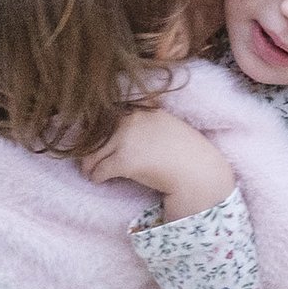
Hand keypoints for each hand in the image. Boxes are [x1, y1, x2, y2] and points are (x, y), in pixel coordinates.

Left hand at [80, 107, 236, 220]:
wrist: (199, 173)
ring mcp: (127, 139)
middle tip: (88, 159)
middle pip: (95, 133)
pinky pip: (99, 170)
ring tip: (91, 171)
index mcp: (142, 108)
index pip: (107, 113)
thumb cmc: (186, 154)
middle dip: (90, 148)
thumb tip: (120, 124)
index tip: (94, 138)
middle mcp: (132, 119)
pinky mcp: (124, 161)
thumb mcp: (167, 124)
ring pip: (93, 152)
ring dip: (89, 164)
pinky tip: (100, 180)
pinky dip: (96, 177)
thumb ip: (145, 120)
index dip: (98, 127)